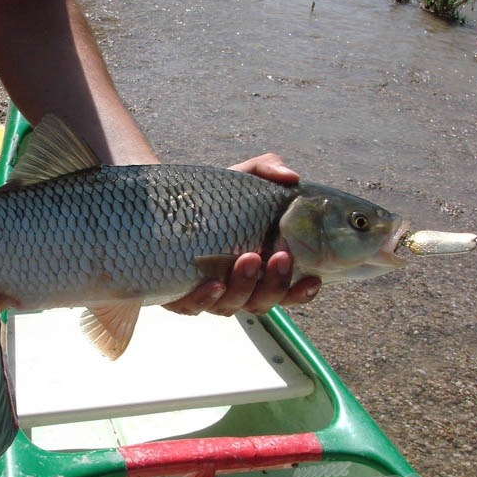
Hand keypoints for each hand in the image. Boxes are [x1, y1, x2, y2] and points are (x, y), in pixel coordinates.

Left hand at [163, 153, 320, 315]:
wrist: (163, 201)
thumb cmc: (212, 197)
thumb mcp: (241, 178)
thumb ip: (266, 169)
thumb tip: (290, 176)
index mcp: (259, 269)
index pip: (288, 292)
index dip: (301, 292)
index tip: (312, 278)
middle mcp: (237, 287)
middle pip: (262, 302)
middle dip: (274, 284)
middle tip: (276, 256)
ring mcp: (208, 294)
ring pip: (231, 306)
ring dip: (243, 287)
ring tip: (247, 258)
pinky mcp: (179, 295)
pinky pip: (192, 307)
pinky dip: (204, 298)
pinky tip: (212, 283)